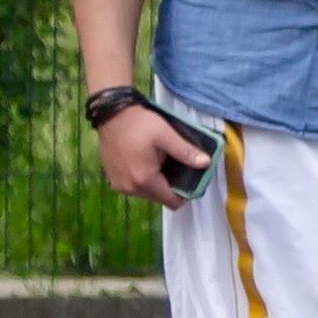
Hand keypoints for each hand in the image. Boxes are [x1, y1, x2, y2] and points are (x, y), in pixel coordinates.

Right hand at [92, 101, 210, 205]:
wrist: (111, 115)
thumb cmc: (139, 124)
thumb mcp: (166, 135)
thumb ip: (186, 152)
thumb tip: (206, 163)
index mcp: (144, 180)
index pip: (171, 202)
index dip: (186, 194)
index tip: (192, 178)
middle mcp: (130, 188)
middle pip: (160, 198)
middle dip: (171, 186)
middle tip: (178, 166)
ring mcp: (119, 185)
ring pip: (147, 193)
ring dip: (158, 182)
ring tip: (163, 162)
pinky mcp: (113, 179)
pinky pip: (136, 186)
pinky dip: (145, 178)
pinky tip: (149, 162)